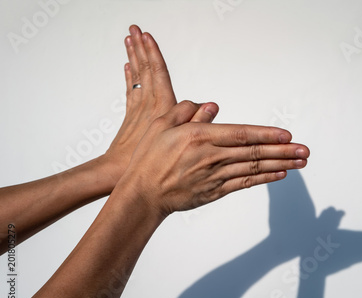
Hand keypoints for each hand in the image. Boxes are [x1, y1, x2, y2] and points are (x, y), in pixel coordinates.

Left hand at [100, 25, 217, 184]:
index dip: (153, 53)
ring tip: (130, 39)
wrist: (116, 170)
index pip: (158, 73)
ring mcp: (138, 109)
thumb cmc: (146, 161)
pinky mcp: (131, 116)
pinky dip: (129, 77)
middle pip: (144, 69)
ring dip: (134, 57)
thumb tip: (210, 105)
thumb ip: (196, 122)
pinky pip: (130, 91)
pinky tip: (128, 67)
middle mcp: (148, 104)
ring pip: (136, 77)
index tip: (147, 35)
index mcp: (162, 107)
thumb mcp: (177, 141)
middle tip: (134, 29)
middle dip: (139, 48)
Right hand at [117, 102, 309, 218]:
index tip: (287, 135)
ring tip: (300, 162)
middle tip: (305, 151)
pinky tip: (279, 175)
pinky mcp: (215, 192)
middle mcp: (212, 157)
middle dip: (283, 151)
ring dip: (280, 165)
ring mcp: (215, 176)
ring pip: (253, 169)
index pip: (241, 134)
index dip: (267, 134)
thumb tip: (212, 106)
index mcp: (200, 136)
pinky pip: (244, 184)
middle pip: (254, 152)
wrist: (142, 194)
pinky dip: (263, 179)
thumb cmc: (148, 157)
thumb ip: (187, 111)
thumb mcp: (161, 125)